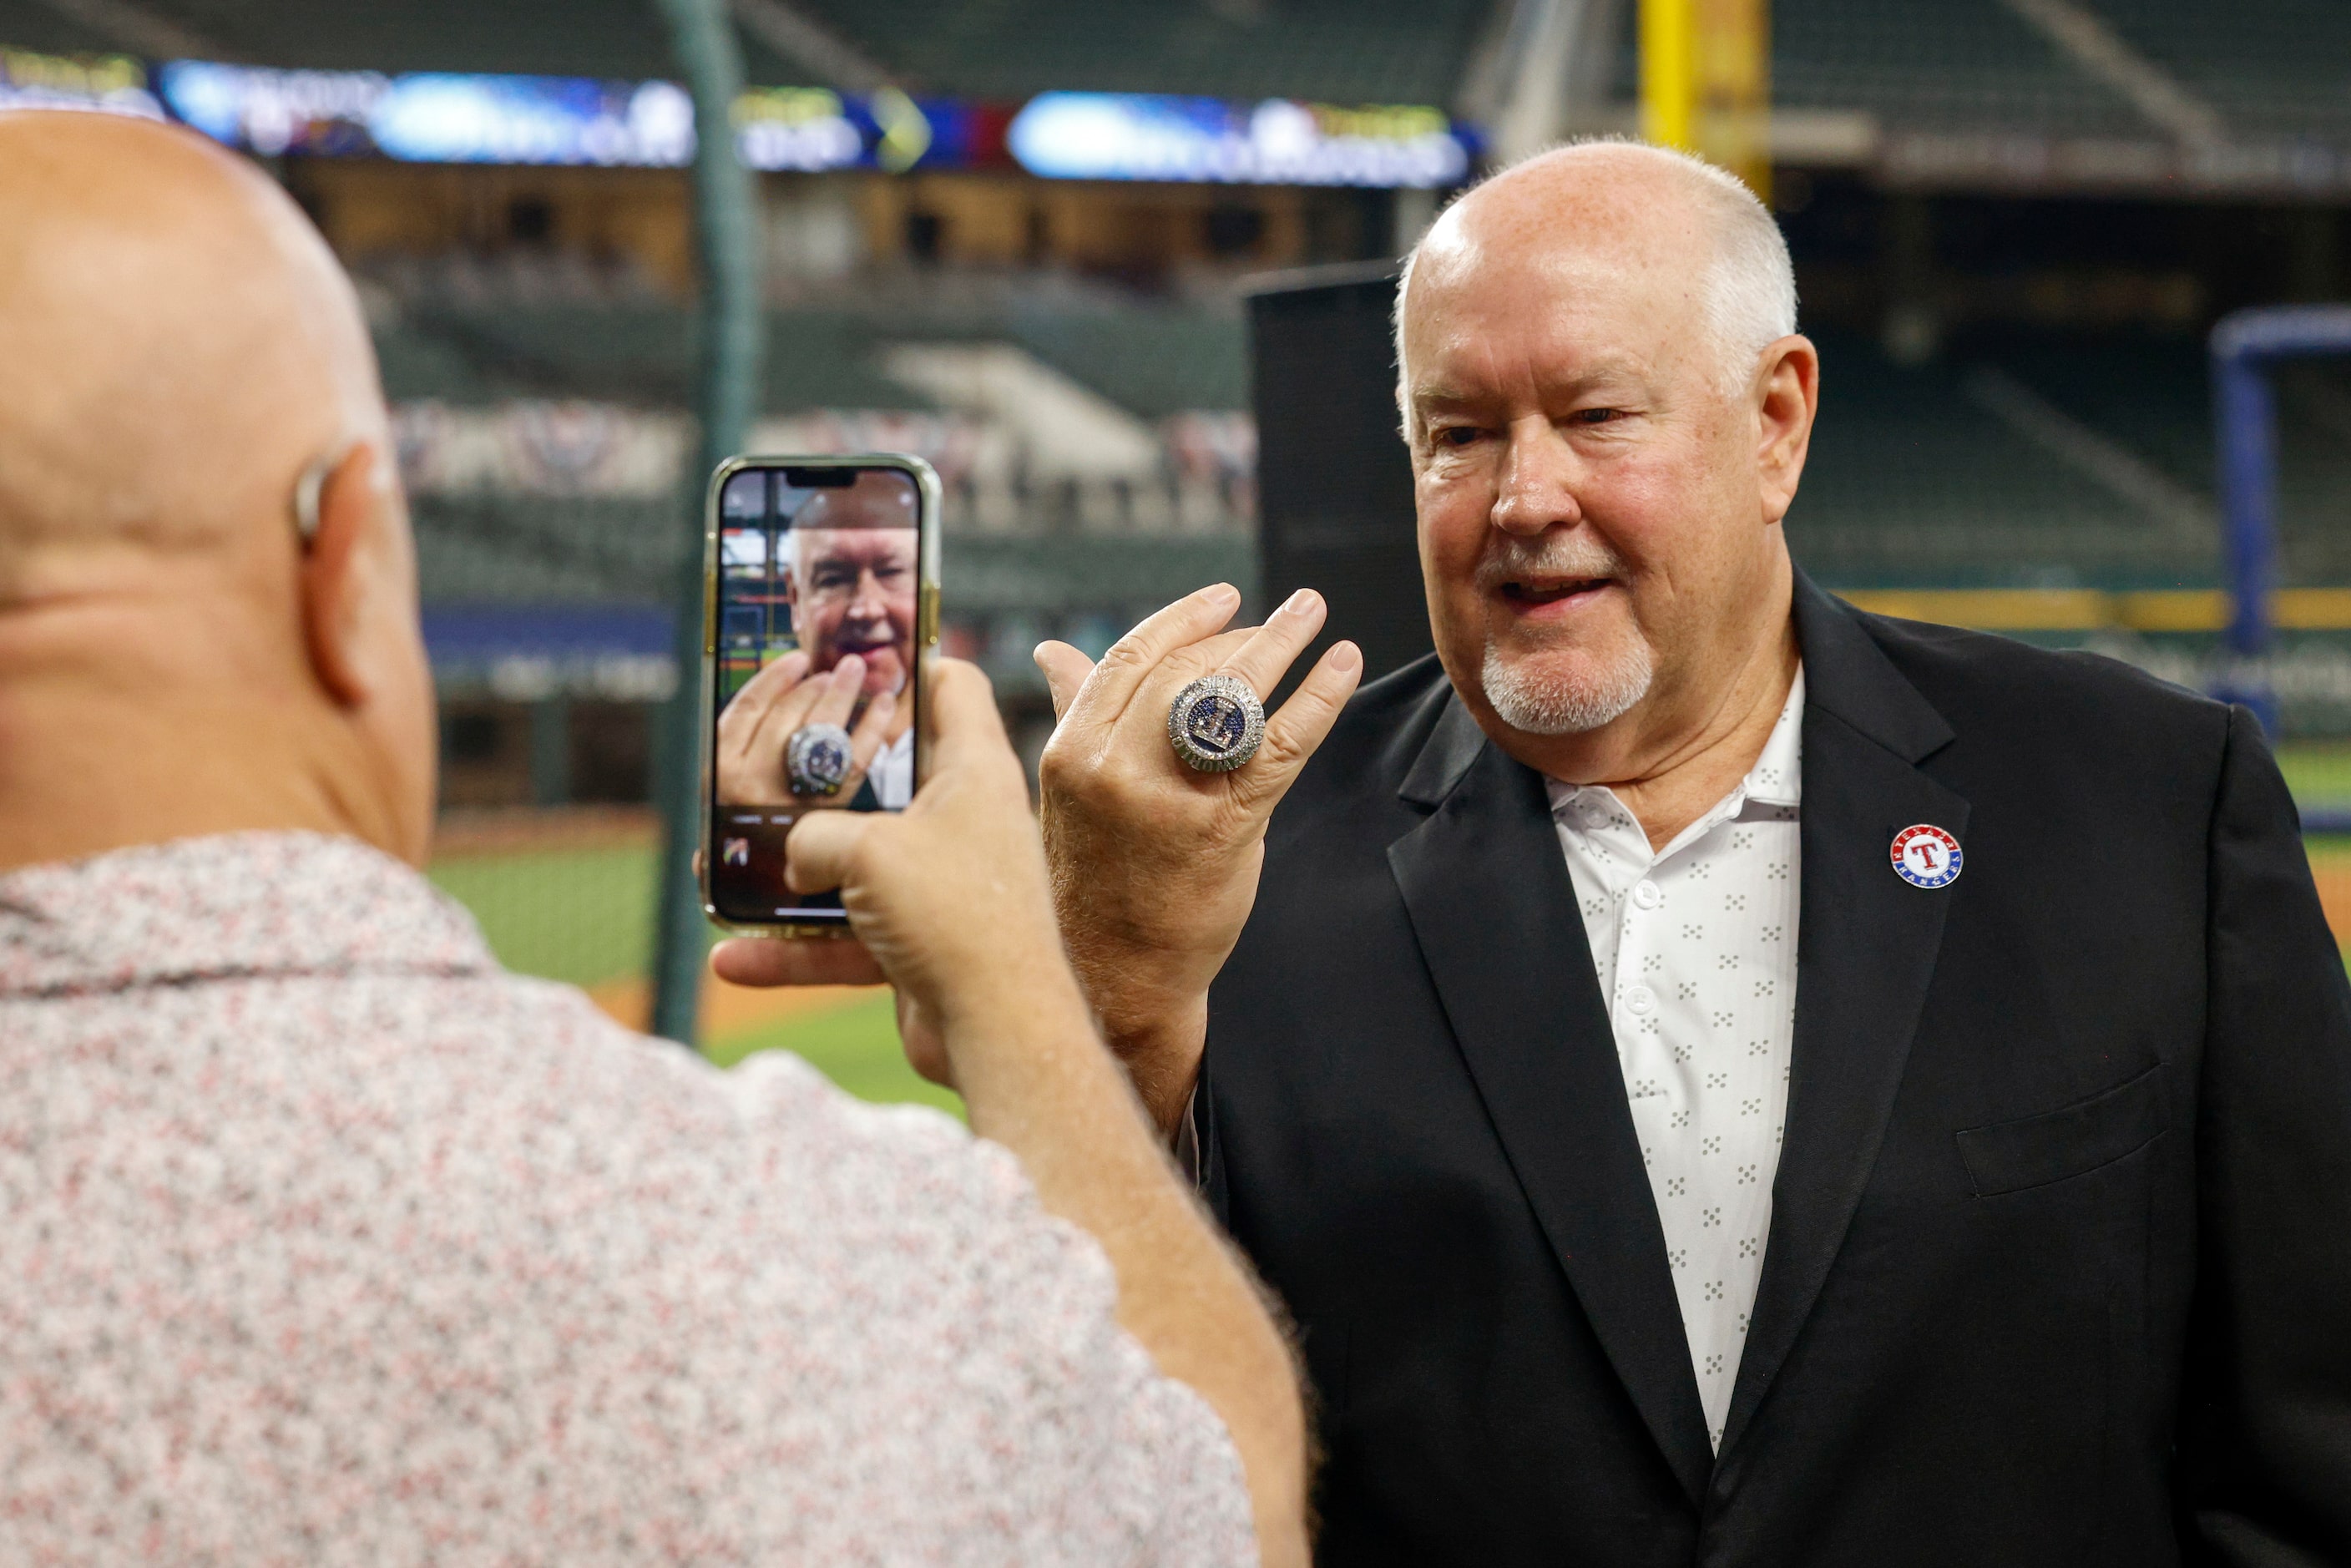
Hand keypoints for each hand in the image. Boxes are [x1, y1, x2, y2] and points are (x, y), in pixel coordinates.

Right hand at [710, 658, 1065, 1094]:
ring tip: (723, 868)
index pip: (954, 687)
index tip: (851, 662)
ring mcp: (942, 883)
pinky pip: (848, 936)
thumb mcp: (866, 849)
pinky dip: (794, 950)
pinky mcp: (920, 943)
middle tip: (769, 758)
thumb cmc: (952, 915)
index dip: (908, 664)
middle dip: (826, 773)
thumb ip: (814, 834)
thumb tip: (794, 854)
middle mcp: (964, 820)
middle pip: (892, 774)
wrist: (997, 1030)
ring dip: (793, 874)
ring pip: (857, 863)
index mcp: (974, 771)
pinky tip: (731, 959)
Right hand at [1034, 584, 1360, 1131]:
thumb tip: (1055, 652)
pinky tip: (1343, 664)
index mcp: (1070, 751)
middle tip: (1287, 615)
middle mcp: (1112, 767)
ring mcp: (1168, 797)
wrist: (1116, 973)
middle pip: (1186, 669)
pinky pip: (1281, 744)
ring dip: (1282, 643)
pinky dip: (1319, 696)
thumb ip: (1076, 716)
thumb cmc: (1097, 877)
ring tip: (1314, 613)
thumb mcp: (1070, 793)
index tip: (1224, 598)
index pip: (1129, 658)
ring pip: (1232, 696)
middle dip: (1243, 633)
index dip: (1183, 620)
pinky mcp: (1222, 827)